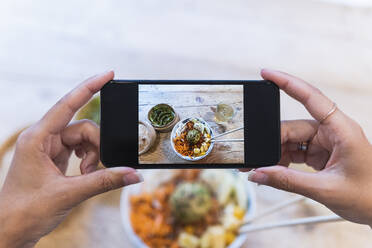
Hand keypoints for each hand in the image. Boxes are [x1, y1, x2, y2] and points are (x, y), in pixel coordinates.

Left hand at [0, 71, 142, 247]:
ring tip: (88, 174)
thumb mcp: (69, 194)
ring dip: (93, 155)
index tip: (108, 74)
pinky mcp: (55, 157)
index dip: (90, 87)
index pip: (68, 104)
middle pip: (82, 127)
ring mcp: (49, 147)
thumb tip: (133, 174)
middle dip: (96, 146)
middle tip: (96, 167)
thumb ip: (105, 181)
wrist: (10, 230)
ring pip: (83, 139)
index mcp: (37, 138)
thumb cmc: (25, 211)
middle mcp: (43, 138)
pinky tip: (85, 172)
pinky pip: (80, 149)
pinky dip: (89, 160)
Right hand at [247, 69, 371, 225]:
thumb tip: (257, 173)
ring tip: (263, 168)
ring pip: (291, 139)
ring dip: (276, 153)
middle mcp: (332, 130)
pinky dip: (283, 159)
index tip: (266, 73)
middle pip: (293, 126)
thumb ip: (287, 181)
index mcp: (341, 129)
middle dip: (271, 140)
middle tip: (253, 156)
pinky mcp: (321, 152)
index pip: (311, 97)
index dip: (287, 82)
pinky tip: (274, 169)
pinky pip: (296, 149)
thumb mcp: (324, 189)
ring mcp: (326, 141)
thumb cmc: (367, 196)